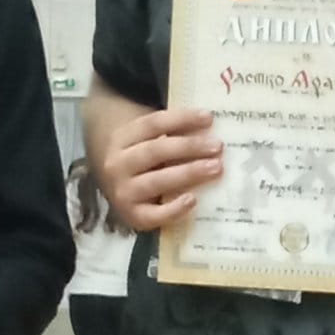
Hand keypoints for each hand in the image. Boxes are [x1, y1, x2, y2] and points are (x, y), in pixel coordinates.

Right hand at [99, 107, 222, 230]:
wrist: (116, 191)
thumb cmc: (144, 161)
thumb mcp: (149, 141)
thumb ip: (174, 134)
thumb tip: (212, 130)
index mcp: (122, 138)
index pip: (153, 123)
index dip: (181, 119)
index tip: (209, 118)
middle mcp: (118, 164)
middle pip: (156, 150)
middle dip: (189, 147)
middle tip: (218, 146)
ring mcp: (122, 192)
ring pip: (156, 181)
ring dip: (189, 173)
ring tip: (216, 168)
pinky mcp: (131, 216)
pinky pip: (154, 215)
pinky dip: (174, 209)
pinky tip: (193, 199)